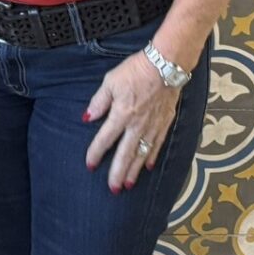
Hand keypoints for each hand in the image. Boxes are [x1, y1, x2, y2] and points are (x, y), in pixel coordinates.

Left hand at [83, 51, 185, 191]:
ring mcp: (152, 126)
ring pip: (142, 154)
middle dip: (118, 173)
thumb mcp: (111, 81)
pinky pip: (157, 145)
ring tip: (128, 184)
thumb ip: (99, 102)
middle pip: (125, 154)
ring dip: (134, 170)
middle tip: (113, 189)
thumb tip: (87, 117)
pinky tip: (147, 166)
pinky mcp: (165, 123)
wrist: (166, 65)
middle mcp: (137, 125)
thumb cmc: (136, 70)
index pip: (105, 139)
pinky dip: (151, 157)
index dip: (96, 153)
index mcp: (121, 114)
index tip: (90, 165)